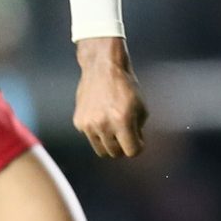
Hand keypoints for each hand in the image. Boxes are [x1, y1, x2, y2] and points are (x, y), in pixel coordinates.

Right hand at [73, 37, 149, 157]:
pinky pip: (90, 137)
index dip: (137, 147)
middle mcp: (103, 125)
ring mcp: (88, 124)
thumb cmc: (126, 86)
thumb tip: (133, 143)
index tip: (138, 140)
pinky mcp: (78, 122)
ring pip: (101, 149)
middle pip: (115, 153)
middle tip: (126, 136)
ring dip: (110, 143)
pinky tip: (102, 117)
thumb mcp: (141, 107)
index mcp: (122, 121)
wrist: (103, 67)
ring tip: (115, 129)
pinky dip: (97, 132)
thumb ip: (138, 129)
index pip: (131, 151)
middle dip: (123, 147)